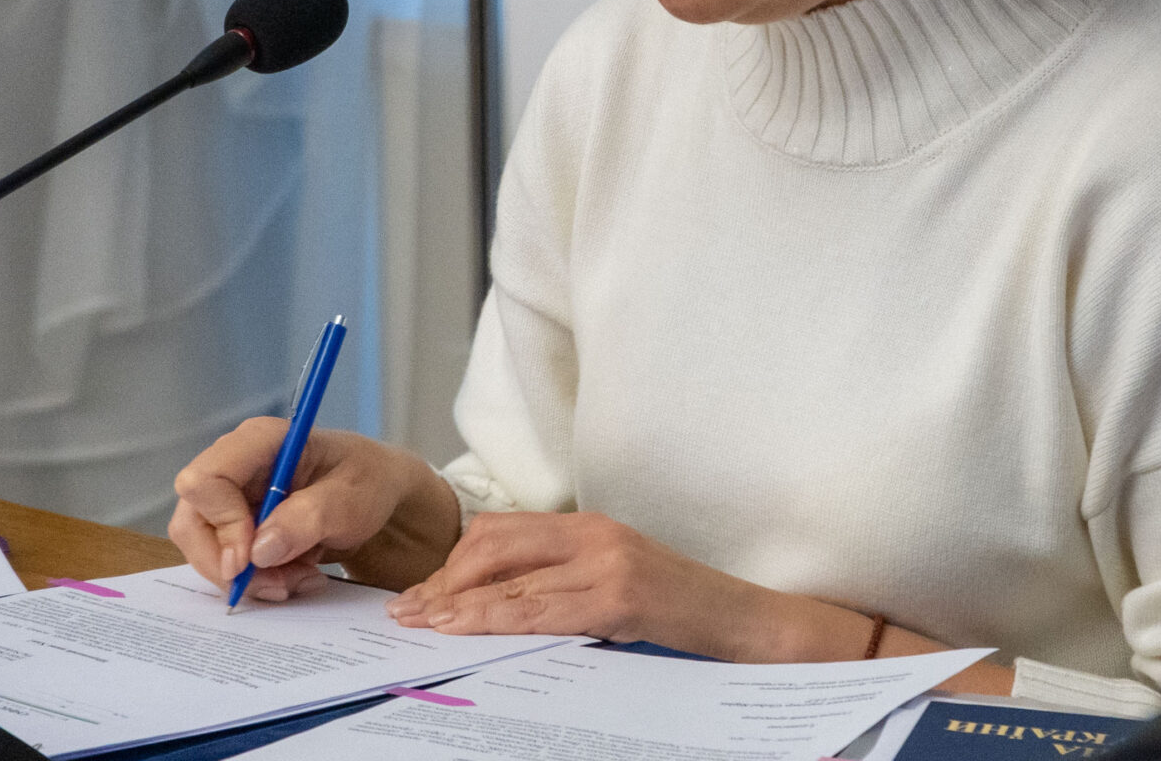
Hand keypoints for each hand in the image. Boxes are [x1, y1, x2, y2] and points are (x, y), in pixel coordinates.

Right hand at [167, 420, 460, 602]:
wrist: (380, 499)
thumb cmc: (368, 483)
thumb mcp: (352, 499)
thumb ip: (308, 518)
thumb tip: (257, 550)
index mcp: (259, 441)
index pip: (204, 480)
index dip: (220, 525)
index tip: (253, 559)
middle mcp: (234, 466)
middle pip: (192, 522)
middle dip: (230, 564)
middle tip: (280, 585)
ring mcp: (230, 499)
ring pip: (205, 550)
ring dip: (249, 578)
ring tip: (300, 580)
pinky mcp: (235, 528)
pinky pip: (224, 563)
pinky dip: (257, 580)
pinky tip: (294, 577)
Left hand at [384, 512, 1022, 691]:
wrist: (757, 629)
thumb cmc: (686, 620)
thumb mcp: (616, 594)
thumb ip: (565, 590)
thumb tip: (500, 611)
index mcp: (590, 528)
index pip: (501, 534)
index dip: (451, 562)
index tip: (415, 591)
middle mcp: (594, 533)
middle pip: (493, 547)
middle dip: (443, 580)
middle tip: (404, 614)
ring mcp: (609, 560)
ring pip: (511, 578)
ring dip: (456, 603)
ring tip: (419, 626)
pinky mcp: (622, 594)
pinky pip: (544, 608)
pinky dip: (497, 620)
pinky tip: (468, 631)